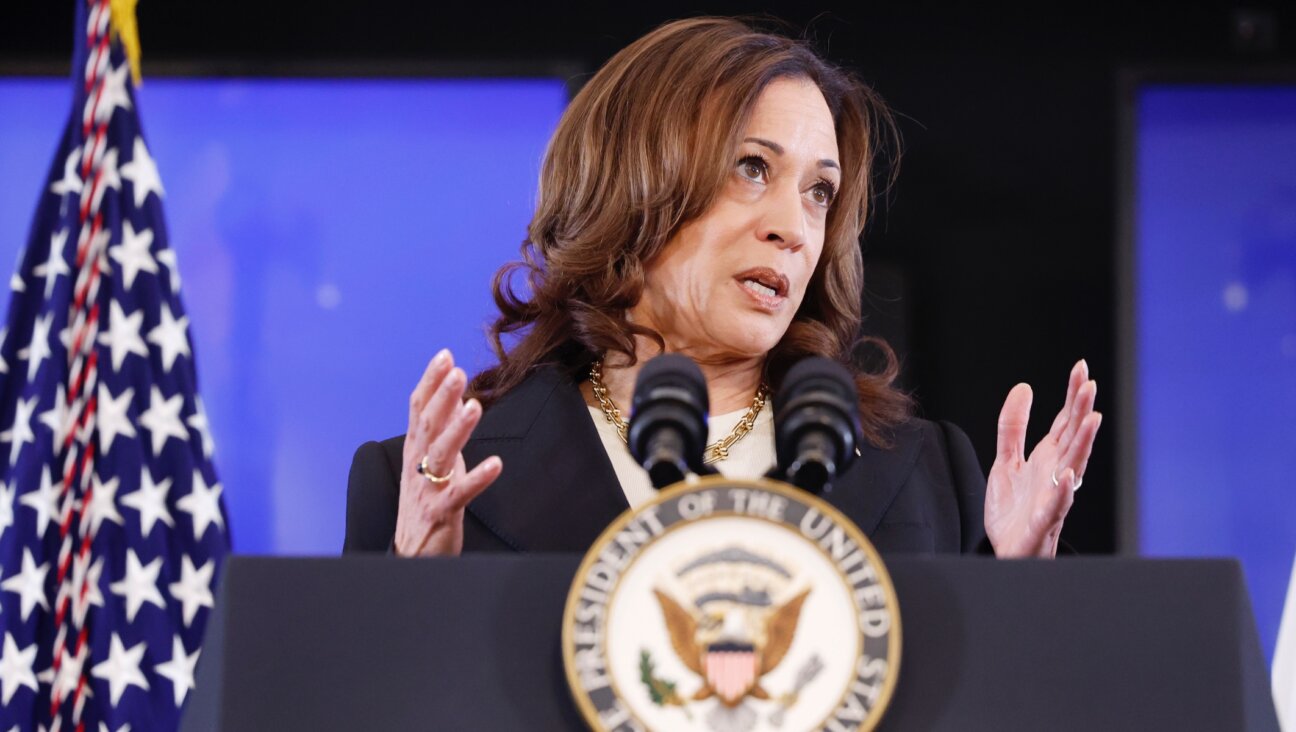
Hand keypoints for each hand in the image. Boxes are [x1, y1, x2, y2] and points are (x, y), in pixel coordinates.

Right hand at [393, 349, 502, 555]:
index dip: (430, 382)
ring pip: (441, 455)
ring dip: (457, 429)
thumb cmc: (425, 502)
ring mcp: (427, 489)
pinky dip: (477, 478)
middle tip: (456, 371)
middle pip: (428, 425)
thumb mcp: (429, 462)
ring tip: (474, 406)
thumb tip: (453, 397)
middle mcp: (418, 465)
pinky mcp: (441, 513)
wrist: (413, 553)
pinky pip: (460, 494)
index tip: (444, 355)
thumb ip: (439, 431)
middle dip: (441, 396)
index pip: (418, 409)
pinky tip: (496, 465)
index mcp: (415, 450)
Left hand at [985, 360, 1101, 557]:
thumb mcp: (1006, 460)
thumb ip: (1013, 427)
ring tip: (1091, 420)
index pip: (1065, 421)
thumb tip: (1024, 386)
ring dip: (1083, 444)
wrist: (1007, 550)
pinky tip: (1068, 476)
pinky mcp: (1042, 523)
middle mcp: (1057, 474)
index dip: (1073, 396)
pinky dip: (1062, 492)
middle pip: (1073, 438)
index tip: (1081, 368)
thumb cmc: (1014, 509)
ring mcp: (1053, 497)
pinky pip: (1055, 507)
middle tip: (1089, 385)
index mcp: (1048, 458)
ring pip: (1074, 467)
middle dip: (1082, 412)